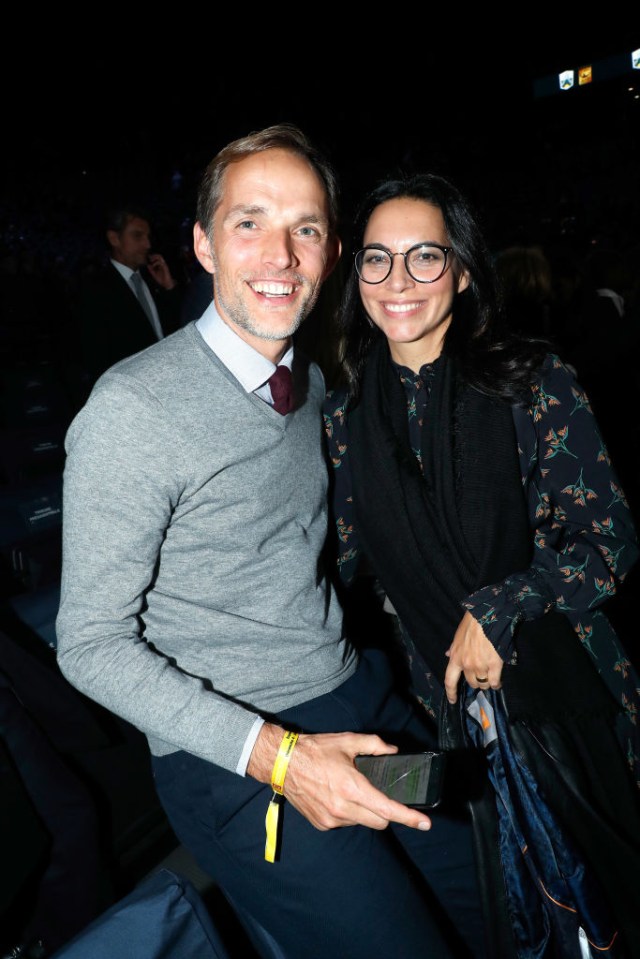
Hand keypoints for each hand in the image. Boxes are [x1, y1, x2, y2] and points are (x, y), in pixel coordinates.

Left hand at [146, 253, 175, 288]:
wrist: (166, 284)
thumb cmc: (161, 279)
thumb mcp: (154, 274)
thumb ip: (151, 270)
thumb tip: (148, 265)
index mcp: (160, 265)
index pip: (157, 258)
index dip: (153, 256)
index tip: (148, 258)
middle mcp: (163, 264)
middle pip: (159, 256)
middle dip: (154, 255)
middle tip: (150, 258)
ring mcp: (164, 265)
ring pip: (160, 257)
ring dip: (155, 258)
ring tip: (151, 260)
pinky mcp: (165, 267)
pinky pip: (160, 262)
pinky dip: (156, 263)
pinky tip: (153, 266)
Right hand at [247, 723, 432, 832]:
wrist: (283, 763)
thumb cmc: (316, 750)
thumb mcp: (347, 741)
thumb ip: (374, 745)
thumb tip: (393, 751)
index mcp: (352, 787)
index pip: (387, 809)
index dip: (409, 817)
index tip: (425, 823)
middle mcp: (343, 808)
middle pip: (379, 821)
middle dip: (386, 812)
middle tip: (380, 794)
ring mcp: (331, 819)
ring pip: (362, 822)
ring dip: (365, 812)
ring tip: (351, 791)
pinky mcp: (322, 824)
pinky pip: (345, 823)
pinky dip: (348, 813)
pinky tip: (337, 797)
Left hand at [444, 610, 503, 703]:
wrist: (487, 616)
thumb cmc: (471, 624)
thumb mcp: (457, 637)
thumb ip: (453, 649)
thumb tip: (448, 655)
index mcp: (455, 658)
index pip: (449, 680)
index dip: (451, 693)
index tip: (453, 701)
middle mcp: (466, 664)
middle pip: (471, 683)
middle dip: (476, 682)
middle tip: (481, 676)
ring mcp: (480, 665)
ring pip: (483, 684)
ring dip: (487, 682)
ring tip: (490, 677)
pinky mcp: (494, 664)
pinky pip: (494, 681)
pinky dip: (496, 683)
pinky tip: (497, 681)